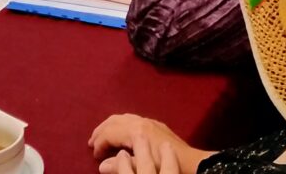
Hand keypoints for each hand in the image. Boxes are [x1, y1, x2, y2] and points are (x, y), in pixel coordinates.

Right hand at [89, 116, 208, 173]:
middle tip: (91, 142)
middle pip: (114, 121)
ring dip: (111, 126)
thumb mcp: (144, 168)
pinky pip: (132, 120)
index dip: (100, 144)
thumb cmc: (167, 166)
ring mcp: (150, 122)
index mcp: (136, 131)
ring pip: (124, 117)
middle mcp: (141, 122)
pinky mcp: (157, 125)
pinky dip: (121, 125)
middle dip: (101, 131)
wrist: (193, 163)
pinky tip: (123, 134)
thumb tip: (101, 165)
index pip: (110, 133)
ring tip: (103, 137)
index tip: (95, 156)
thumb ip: (122, 166)